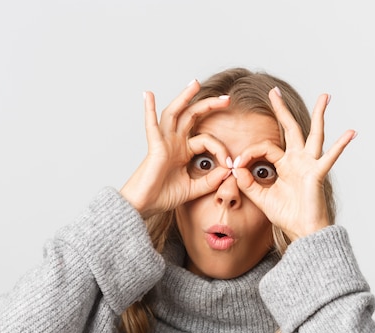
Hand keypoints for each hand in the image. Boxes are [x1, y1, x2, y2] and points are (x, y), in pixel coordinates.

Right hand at [120, 80, 230, 217]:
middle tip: (227, 99)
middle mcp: (173, 143)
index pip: (207, 140)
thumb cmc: (163, 197)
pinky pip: (151, 126)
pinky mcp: (154, 147)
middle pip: (192, 116)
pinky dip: (149, 110)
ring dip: (184, 97)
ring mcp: (163, 142)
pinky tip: (149, 95)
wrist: (144, 206)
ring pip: (174, 113)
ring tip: (195, 83)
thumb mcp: (194, 189)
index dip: (221, 150)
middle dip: (209, 105)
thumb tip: (228, 171)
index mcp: (183, 151)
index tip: (230, 164)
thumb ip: (210, 181)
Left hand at [234, 87, 355, 240]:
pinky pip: (330, 158)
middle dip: (281, 109)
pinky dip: (341, 146)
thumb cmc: (287, 215)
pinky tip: (350, 133)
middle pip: (291, 128)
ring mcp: (310, 164)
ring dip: (319, 115)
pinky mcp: (318, 174)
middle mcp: (299, 160)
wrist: (303, 231)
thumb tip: (236, 168)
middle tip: (274, 91)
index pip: (266, 148)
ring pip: (315, 134)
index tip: (236, 164)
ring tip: (325, 96)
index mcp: (286, 164)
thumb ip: (248, 183)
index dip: (250, 153)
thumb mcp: (261, 198)